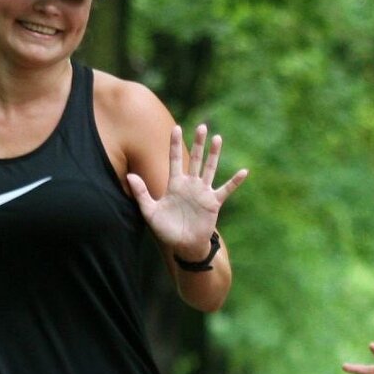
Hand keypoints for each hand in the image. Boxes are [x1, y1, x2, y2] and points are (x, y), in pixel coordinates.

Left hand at [127, 124, 247, 259]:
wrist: (183, 246)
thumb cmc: (166, 230)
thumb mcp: (150, 211)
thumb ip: (141, 193)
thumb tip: (129, 175)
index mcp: (175, 184)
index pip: (174, 159)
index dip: (174, 144)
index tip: (176, 128)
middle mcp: (190, 184)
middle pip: (194, 159)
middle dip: (198, 143)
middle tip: (202, 126)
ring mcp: (203, 192)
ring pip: (209, 168)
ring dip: (214, 154)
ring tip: (217, 138)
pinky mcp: (213, 203)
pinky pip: (226, 189)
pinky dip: (235, 181)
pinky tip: (244, 172)